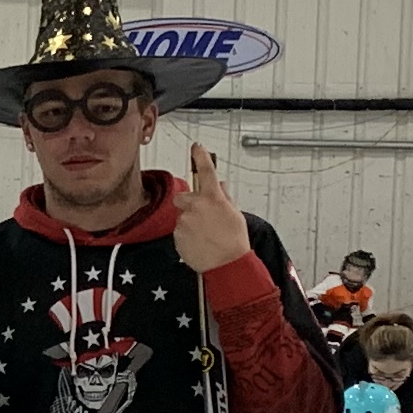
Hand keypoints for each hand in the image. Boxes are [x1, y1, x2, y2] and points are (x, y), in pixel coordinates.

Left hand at [172, 142, 252, 275]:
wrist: (226, 264)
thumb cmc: (234, 241)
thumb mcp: (235, 214)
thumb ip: (225, 197)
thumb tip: (220, 186)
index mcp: (213, 198)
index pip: (207, 171)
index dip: (201, 157)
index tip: (196, 147)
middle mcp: (196, 206)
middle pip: (183, 198)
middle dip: (189, 204)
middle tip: (203, 217)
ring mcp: (184, 221)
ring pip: (182, 216)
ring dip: (190, 222)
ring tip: (205, 235)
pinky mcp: (177, 235)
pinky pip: (179, 231)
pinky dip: (186, 235)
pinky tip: (199, 242)